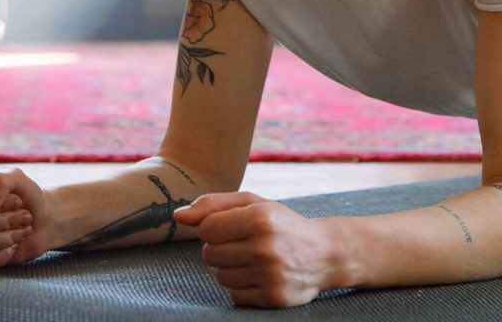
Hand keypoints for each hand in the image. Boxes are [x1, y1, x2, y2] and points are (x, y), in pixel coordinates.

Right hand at [0, 167, 55, 269]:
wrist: (37, 221)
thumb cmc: (23, 196)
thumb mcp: (15, 179)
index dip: (1, 204)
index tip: (18, 201)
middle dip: (8, 222)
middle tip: (25, 217)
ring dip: (10, 237)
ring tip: (22, 229)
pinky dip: (4, 255)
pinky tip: (12, 245)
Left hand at [173, 191, 335, 307]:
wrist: (325, 253)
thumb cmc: (281, 224)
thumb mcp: (253, 203)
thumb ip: (213, 204)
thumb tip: (177, 216)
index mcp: (260, 218)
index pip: (206, 228)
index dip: (213, 228)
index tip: (230, 227)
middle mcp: (265, 247)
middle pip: (209, 254)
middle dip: (220, 249)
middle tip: (243, 244)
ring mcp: (270, 275)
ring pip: (220, 277)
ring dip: (230, 269)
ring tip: (253, 259)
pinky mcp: (273, 298)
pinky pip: (234, 296)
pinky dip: (242, 287)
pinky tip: (260, 276)